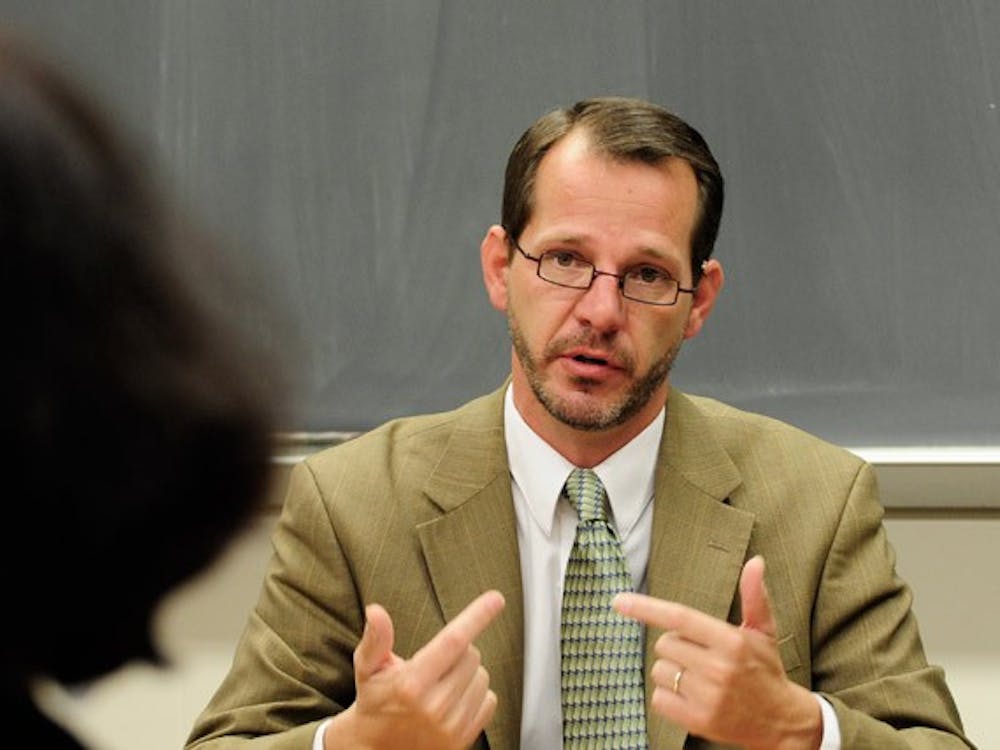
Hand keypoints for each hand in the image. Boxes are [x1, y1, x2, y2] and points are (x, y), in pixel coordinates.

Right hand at [325, 590, 505, 749]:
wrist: (376, 749)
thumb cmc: (374, 701)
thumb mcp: (368, 668)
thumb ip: (375, 639)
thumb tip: (375, 611)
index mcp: (411, 684)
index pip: (453, 641)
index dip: (477, 616)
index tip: (496, 599)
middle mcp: (434, 706)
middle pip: (471, 655)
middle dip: (457, 651)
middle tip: (434, 663)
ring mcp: (451, 725)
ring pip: (482, 676)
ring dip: (468, 673)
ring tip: (441, 683)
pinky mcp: (463, 739)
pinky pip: (490, 701)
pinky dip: (477, 695)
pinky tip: (454, 699)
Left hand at [613, 556, 821, 749]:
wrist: (781, 721)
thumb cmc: (765, 670)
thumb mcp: (762, 632)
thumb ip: (754, 595)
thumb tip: (755, 561)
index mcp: (731, 642)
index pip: (679, 617)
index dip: (646, 608)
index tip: (619, 601)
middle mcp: (718, 668)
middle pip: (665, 643)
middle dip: (677, 646)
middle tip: (702, 656)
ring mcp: (707, 697)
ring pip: (660, 670)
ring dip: (672, 671)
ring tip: (700, 678)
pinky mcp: (697, 721)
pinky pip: (658, 698)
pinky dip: (668, 696)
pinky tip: (692, 697)